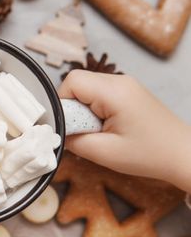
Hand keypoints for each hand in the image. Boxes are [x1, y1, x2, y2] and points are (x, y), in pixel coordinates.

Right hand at [59, 70, 190, 191]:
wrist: (184, 155)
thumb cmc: (149, 155)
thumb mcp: (103, 153)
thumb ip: (73, 140)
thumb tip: (57, 131)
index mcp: (114, 92)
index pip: (71, 81)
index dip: (62, 102)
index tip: (69, 125)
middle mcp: (120, 81)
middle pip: (78, 82)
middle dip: (72, 108)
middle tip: (84, 131)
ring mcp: (126, 85)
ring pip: (87, 88)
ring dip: (83, 110)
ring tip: (97, 131)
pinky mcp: (128, 92)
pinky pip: (99, 94)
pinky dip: (94, 110)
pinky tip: (105, 128)